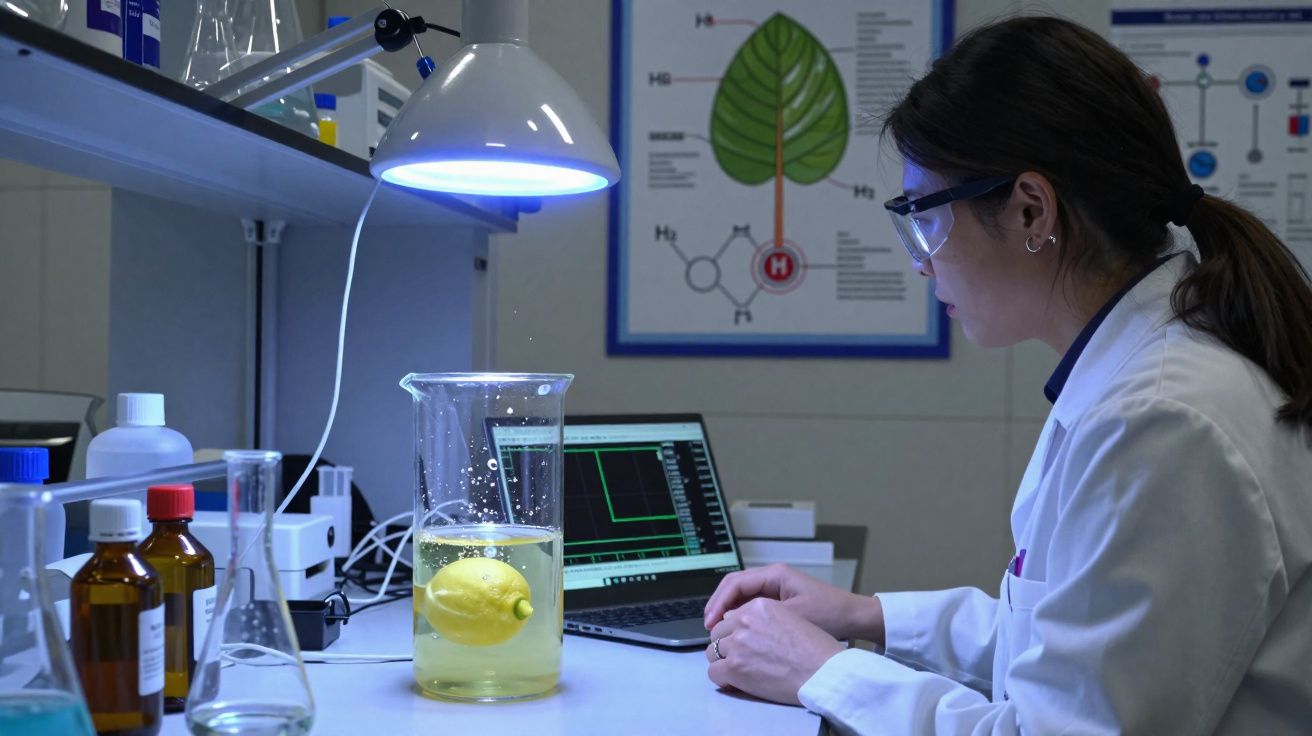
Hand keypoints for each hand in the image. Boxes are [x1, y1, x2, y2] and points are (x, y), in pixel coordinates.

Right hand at [704, 564, 884, 645]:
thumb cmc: (828, 615)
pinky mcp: (779, 600)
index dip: (719, 601)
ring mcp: (775, 587)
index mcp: (774, 575)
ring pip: (742, 595)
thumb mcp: (793, 616)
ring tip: (717, 630)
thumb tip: (731, 620)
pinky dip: (741, 615)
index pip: (735, 582)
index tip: (710, 621)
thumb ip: (761, 617)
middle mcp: (772, 577)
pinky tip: (736, 630)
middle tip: (708, 625)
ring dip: (728, 610)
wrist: (853, 617)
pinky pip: (752, 604)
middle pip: (735, 586)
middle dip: (719, 604)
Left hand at [705, 597, 844, 704]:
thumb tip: (740, 627)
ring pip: (712, 652)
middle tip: (740, 660)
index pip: (731, 617)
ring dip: (723, 662)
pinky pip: (714, 673)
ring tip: (739, 672)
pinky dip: (722, 679)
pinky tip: (736, 682)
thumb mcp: (790, 618)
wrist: (822, 671)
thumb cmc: (815, 649)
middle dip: (725, 646)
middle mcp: (744, 620)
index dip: (734, 632)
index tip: (739, 644)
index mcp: (759, 606)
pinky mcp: (734, 667)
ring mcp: (737, 644)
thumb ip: (763, 619)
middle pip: (718, 633)